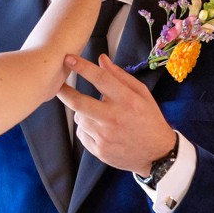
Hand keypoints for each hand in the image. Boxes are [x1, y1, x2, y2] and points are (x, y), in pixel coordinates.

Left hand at [56, 55, 175, 174]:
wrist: (156, 154)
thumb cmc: (149, 119)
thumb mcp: (141, 94)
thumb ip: (120, 76)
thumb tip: (101, 59)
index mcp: (127, 100)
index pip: (100, 79)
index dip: (82, 67)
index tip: (68, 59)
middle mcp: (114, 117)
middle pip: (78, 102)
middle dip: (64, 92)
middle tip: (57, 85)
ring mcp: (105, 136)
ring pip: (79, 118)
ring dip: (82, 113)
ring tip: (99, 115)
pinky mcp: (98, 150)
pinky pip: (82, 133)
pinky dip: (86, 128)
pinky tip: (101, 130)